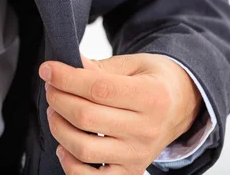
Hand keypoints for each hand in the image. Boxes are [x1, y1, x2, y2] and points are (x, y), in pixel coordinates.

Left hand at [39, 53, 201, 174]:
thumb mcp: (132, 64)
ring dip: (58, 126)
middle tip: (51, 87)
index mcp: (151, 96)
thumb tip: (65, 66)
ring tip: (55, 111)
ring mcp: (138, 155)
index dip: (65, 78)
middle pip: (86, 117)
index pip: (97, 89)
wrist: (182, 106)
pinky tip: (64, 145)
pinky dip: (70, 164)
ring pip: (83, 148)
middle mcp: (147, 129)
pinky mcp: (130, 172)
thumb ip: (98, 67)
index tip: (47, 69)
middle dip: (58, 98)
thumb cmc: (152, 81)